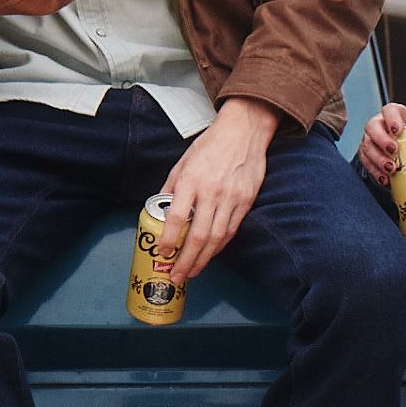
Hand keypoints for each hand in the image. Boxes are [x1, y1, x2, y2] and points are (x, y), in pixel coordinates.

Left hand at [159, 99, 279, 281]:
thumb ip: (171, 188)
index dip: (169, 239)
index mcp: (192, 180)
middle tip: (177, 275)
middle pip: (198, 235)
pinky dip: (219, 246)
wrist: (244, 131)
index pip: (178, 217)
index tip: (163, 253)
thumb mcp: (182, 162)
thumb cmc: (211, 145)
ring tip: (192, 272)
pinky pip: (231, 230)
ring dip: (203, 259)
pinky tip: (210, 254)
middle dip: (186, 260)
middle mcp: (212, 191)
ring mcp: (232, 198)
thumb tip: (159, 209)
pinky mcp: (246, 201)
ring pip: (217, 238)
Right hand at [355, 103, 405, 185]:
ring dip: (378, 159)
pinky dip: (374, 172)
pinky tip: (384, 179)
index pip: (389, 110)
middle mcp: (378, 125)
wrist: (403, 149)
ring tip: (392, 170)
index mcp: (394, 114)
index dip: (391, 119)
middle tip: (394, 152)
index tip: (398, 131)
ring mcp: (370, 140)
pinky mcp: (366, 155)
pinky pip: (365, 162)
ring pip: (367, 146)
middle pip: (373, 128)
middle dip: (382, 141)